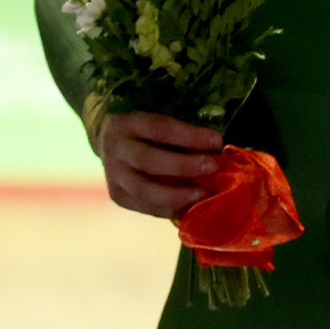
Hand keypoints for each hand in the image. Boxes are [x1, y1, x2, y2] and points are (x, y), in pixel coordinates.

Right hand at [96, 110, 221, 218]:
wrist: (113, 140)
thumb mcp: (161, 119)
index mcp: (129, 122)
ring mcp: (113, 174)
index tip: (217, 141)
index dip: (190, 136)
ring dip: (176, 194)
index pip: (160, 128)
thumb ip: (183, 133)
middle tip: (212, 167)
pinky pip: (142, 205)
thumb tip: (216, 149)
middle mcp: (116, 148)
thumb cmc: (149, 129)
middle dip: (184, 166)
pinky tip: (188, 208)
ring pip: (142, 189)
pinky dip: (167, 209)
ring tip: (202, 194)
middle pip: (148, 160)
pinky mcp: (117, 194)